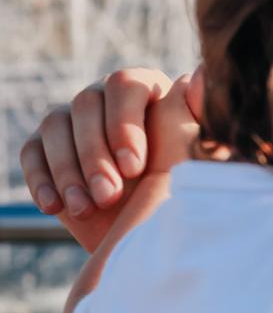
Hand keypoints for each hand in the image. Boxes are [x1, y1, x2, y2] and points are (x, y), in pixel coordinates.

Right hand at [19, 67, 199, 252]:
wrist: (155, 238)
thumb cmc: (184, 196)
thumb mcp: (198, 159)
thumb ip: (199, 117)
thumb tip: (200, 74)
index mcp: (147, 90)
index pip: (126, 84)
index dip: (125, 123)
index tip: (134, 167)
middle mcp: (107, 99)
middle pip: (86, 103)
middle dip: (95, 154)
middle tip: (110, 196)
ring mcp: (75, 123)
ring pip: (55, 125)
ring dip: (68, 170)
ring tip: (86, 209)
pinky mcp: (48, 150)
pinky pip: (32, 152)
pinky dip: (40, 179)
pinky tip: (54, 206)